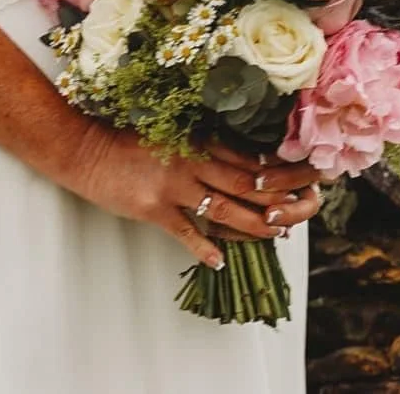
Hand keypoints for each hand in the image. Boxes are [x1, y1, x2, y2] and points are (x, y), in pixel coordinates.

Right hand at [62, 127, 326, 270]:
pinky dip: (204, 248)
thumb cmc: (128, 141)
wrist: (86, 149)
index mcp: (199, 143)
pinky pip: (186, 231)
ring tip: (280, 233)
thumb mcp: (172, 137)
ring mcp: (175, 186)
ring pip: (226, 209)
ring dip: (256, 223)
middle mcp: (193, 163)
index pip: (252, 158)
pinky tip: (219, 263)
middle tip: (312, 202)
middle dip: (285, 194)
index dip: (284, 169)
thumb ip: (204, 149)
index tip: (310, 175)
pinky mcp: (154, 208)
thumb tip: (240, 163)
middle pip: (249, 182)